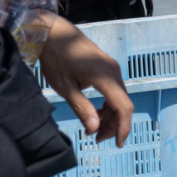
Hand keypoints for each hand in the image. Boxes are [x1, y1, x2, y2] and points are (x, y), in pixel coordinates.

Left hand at [38, 17, 132, 145]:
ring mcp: (111, 66)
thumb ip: (82, 109)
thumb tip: (95, 129)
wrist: (53, 32)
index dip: (123, 128)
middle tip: (96, 138)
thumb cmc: (56, 58)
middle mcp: (113, 71)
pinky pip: (114, 88)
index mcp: (105, 77)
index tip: (117, 144)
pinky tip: (96, 110)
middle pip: (123, 103)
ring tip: (94, 127)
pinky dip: (108, 102)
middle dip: (113, 124)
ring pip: (119, 96)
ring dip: (110, 114)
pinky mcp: (105, 65)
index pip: (123, 107)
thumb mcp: (65, 87)